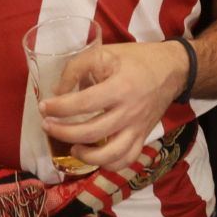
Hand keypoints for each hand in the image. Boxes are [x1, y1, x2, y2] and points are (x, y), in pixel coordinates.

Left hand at [41, 40, 189, 173]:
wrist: (172, 69)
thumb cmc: (136, 59)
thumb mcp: (105, 52)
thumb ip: (77, 68)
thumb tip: (58, 92)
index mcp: (120, 87)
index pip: (83, 104)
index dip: (58, 107)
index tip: (44, 106)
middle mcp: (129, 112)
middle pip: (91, 132)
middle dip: (62, 132)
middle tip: (48, 125)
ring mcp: (137, 128)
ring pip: (109, 155)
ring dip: (85, 156)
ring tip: (71, 145)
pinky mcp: (142, 137)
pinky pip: (125, 160)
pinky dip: (107, 164)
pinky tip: (94, 155)